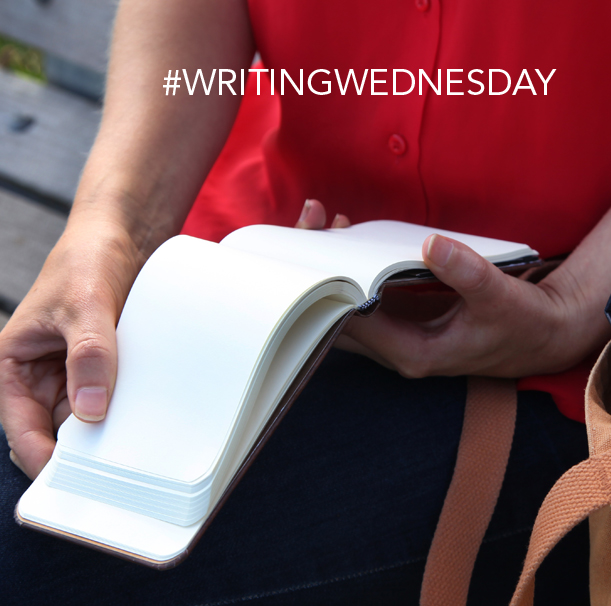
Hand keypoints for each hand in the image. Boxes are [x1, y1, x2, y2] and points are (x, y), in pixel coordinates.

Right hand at [0, 225, 140, 478]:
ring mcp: (73, 374)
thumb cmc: (85, 261)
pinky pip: (112, 398)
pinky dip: (125, 409)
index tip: (77, 482)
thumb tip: (92, 411)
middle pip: (56, 431)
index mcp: (13, 366)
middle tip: (116, 473)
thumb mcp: (84, 304)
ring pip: (86, 419)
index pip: (23, 430)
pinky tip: (147, 418)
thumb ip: (88, 354)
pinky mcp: (102, 368)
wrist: (118, 237)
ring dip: (108, 430)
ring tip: (137, 447)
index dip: (45, 459)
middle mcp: (40, 377)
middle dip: (81, 451)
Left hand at [294, 200, 610, 377]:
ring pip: (347, 309)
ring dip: (331, 271)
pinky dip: (350, 269)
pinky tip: (344, 238)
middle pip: (338, 320)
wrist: (539, 336)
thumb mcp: (501, 298)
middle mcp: (395, 349)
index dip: (329, 291)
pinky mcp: (403, 321)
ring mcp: (396, 336)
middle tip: (305, 231)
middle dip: (318, 279)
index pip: (354, 326)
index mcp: (412, 353)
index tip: (314, 256)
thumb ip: (468, 274)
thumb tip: (432, 246)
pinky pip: (363, 297)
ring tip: (319, 225)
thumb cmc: (522, 325)